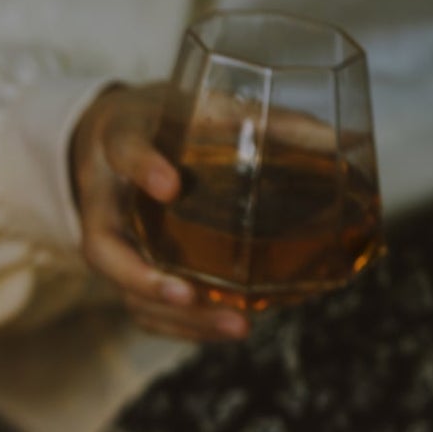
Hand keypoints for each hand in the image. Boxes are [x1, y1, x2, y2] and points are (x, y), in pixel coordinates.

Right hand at [70, 84, 247, 344]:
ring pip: (128, 293)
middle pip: (106, 253)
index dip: (143, 169)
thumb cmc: (159, 124)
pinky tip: (232, 327)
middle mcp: (103, 203)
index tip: (171, 185)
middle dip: (146, 280)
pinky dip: (189, 326)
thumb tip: (329, 141)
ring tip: (235, 325)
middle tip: (189, 293)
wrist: (107, 146)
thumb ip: (250, 118)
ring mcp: (112, 246)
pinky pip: (147, 310)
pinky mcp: (127, 274)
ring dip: (179, 317)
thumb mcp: (192, 104)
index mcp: (117, 145)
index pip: (123, 152)